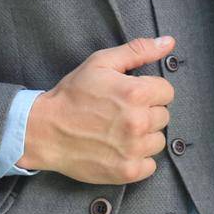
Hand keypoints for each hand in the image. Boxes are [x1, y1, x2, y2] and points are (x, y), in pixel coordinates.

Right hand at [18, 36, 174, 183]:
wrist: (44, 130)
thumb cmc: (72, 94)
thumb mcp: (101, 63)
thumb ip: (138, 50)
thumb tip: (169, 42)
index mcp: (135, 93)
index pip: (167, 92)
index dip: (150, 91)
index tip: (132, 95)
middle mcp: (138, 122)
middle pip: (164, 116)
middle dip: (147, 112)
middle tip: (122, 112)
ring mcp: (133, 149)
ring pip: (158, 141)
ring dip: (144, 136)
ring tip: (120, 131)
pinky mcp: (126, 171)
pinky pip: (150, 165)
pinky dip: (138, 159)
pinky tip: (120, 149)